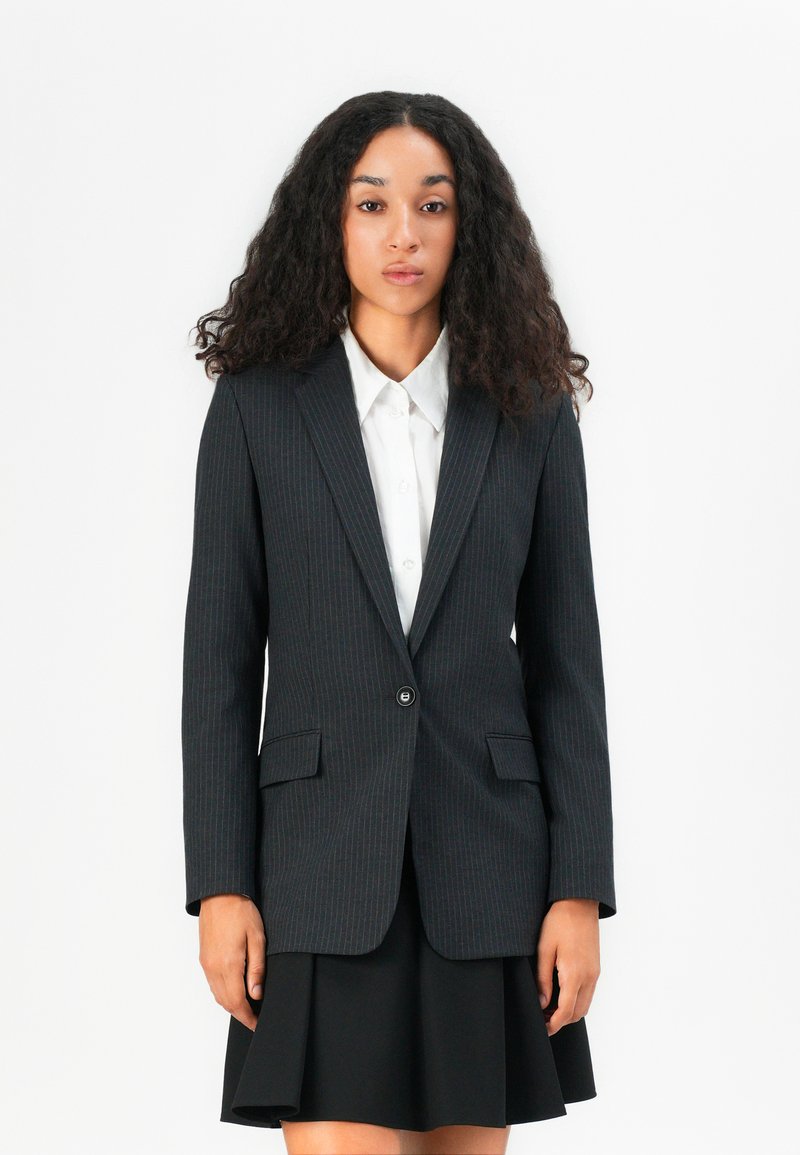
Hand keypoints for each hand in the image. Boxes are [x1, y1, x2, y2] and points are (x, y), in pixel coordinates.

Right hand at [198, 894, 265, 1030]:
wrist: (219, 893)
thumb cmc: (241, 912)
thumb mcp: (257, 938)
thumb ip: (257, 969)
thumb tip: (257, 995)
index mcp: (228, 965)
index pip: (238, 1002)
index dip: (248, 1017)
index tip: (258, 1024)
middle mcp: (213, 968)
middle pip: (226, 1003)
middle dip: (241, 1014)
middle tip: (256, 1019)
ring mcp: (206, 964)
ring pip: (217, 995)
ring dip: (232, 1005)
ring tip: (248, 1007)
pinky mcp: (203, 958)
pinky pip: (212, 984)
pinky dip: (223, 993)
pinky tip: (235, 990)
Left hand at [536, 899, 599, 1035]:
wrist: (579, 902)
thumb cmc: (559, 922)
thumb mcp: (544, 949)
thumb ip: (543, 979)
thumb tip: (542, 1003)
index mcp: (574, 974)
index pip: (566, 1012)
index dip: (554, 1025)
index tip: (542, 1029)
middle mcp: (589, 977)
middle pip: (578, 1013)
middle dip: (561, 1021)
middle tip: (542, 1018)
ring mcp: (595, 972)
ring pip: (585, 1004)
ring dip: (569, 1011)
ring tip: (549, 1007)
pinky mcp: (596, 967)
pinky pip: (588, 992)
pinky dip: (576, 1000)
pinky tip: (561, 994)